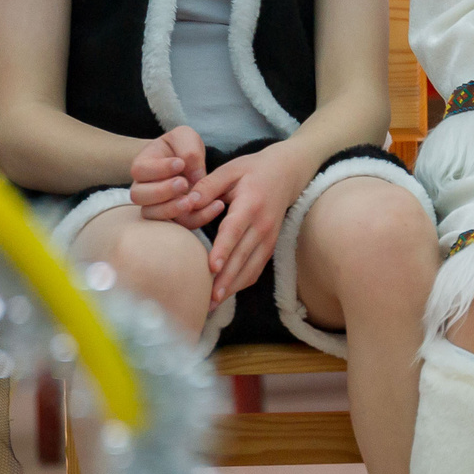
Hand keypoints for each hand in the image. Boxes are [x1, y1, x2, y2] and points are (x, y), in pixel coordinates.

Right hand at [129, 125, 216, 224]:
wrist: (190, 161)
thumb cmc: (182, 147)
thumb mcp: (185, 137)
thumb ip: (187, 150)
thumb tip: (194, 175)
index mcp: (143, 165)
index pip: (140, 170)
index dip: (158, 169)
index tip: (180, 163)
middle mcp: (144, 187)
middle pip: (139, 196)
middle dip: (162, 191)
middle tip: (183, 184)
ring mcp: (156, 205)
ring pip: (153, 214)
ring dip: (173, 209)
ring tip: (193, 201)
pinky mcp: (175, 217)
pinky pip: (181, 224)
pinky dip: (197, 218)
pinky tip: (216, 205)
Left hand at [184, 141, 314, 305]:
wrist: (286, 172)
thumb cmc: (253, 170)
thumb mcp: (230, 169)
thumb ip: (207, 185)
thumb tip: (187, 202)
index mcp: (250, 204)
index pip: (234, 231)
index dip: (223, 250)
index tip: (211, 268)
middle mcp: (263, 225)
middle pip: (242, 257)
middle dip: (225, 280)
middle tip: (206, 299)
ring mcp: (269, 238)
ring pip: (251, 268)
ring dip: (233, 287)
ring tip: (212, 304)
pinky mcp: (270, 245)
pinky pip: (256, 268)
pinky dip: (242, 282)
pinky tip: (226, 292)